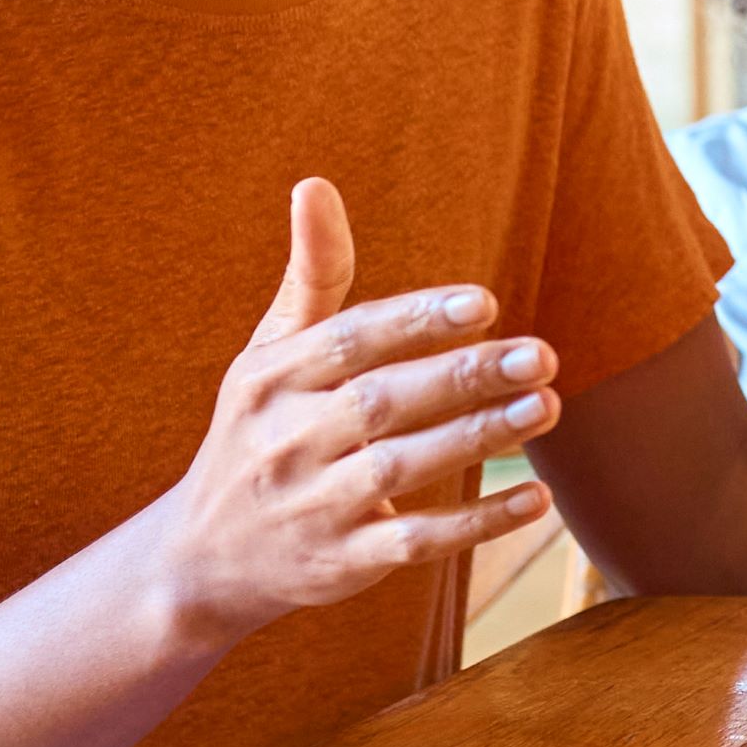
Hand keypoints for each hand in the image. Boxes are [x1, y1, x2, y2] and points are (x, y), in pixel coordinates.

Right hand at [153, 180, 563, 645]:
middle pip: (383, 402)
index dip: (416, 320)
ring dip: (478, 437)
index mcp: (269, 380)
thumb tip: (315, 184)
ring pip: (402, 467)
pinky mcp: (343, 562)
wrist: (200, 559)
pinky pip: (416, 541)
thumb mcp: (267, 355)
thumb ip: (311, 277)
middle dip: (464, 376)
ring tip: (545, 406)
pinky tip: (536, 497)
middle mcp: (286, 440)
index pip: (349, 341)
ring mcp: (313, 505)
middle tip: (541, 355)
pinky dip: (477, 522)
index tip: (485, 303)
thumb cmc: (258, 433)